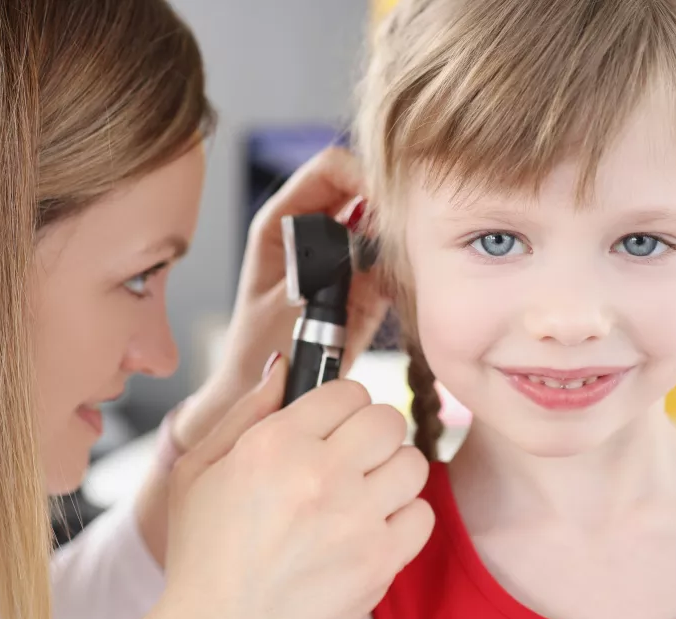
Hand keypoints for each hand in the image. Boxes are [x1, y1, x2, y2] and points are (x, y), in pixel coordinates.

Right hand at [155, 361, 433, 618]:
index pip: (348, 390)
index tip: (335, 420)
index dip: (342, 403)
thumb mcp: (197, 470)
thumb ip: (246, 410)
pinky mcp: (378, 563)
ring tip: (362, 492)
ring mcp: (355, 521)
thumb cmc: (203, 556)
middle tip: (353, 453)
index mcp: (275, 444)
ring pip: (412, 463)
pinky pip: (422, 515)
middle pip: (388, 419)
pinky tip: (370, 527)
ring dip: (390, 472)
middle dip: (372, 431)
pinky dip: (403, 518)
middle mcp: (320, 476)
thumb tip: (284, 366)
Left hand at [210, 147, 389, 403]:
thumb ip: (331, 268)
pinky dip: (406, 265)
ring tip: (410, 255)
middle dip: (389, 201)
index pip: (330, 168)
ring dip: (401, 233)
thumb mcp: (291, 303)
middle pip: (364, 185)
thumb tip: (371, 237)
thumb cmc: (264, 351)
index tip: (388, 201)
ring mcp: (342, 253)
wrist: (271, 394)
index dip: (363, 174)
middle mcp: (315, 228)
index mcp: (283, 219)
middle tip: (409, 229)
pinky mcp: (365, 280)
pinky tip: (406, 280)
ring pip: (385, 219)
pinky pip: (394, 258)